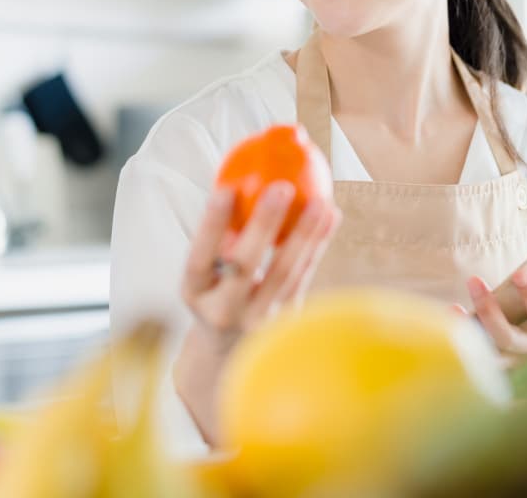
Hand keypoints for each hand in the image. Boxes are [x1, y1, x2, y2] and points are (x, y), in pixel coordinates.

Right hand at [174, 181, 339, 445]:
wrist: (230, 353)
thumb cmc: (218, 290)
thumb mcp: (208, 273)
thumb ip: (223, 236)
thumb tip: (245, 173)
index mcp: (195, 293)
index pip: (199, 256)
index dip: (211, 224)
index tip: (225, 188)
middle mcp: (223, 310)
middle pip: (245, 266)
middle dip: (264, 226)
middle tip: (282, 187)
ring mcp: (257, 321)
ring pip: (285, 273)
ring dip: (305, 234)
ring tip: (320, 200)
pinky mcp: (287, 323)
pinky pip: (305, 277)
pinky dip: (318, 245)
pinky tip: (331, 215)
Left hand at [458, 269, 526, 366]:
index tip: (519, 274)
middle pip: (507, 336)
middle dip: (489, 309)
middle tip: (473, 280)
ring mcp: (519, 363)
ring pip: (491, 353)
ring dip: (471, 332)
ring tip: (453, 309)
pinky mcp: (509, 369)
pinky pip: (484, 361)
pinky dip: (467, 347)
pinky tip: (452, 325)